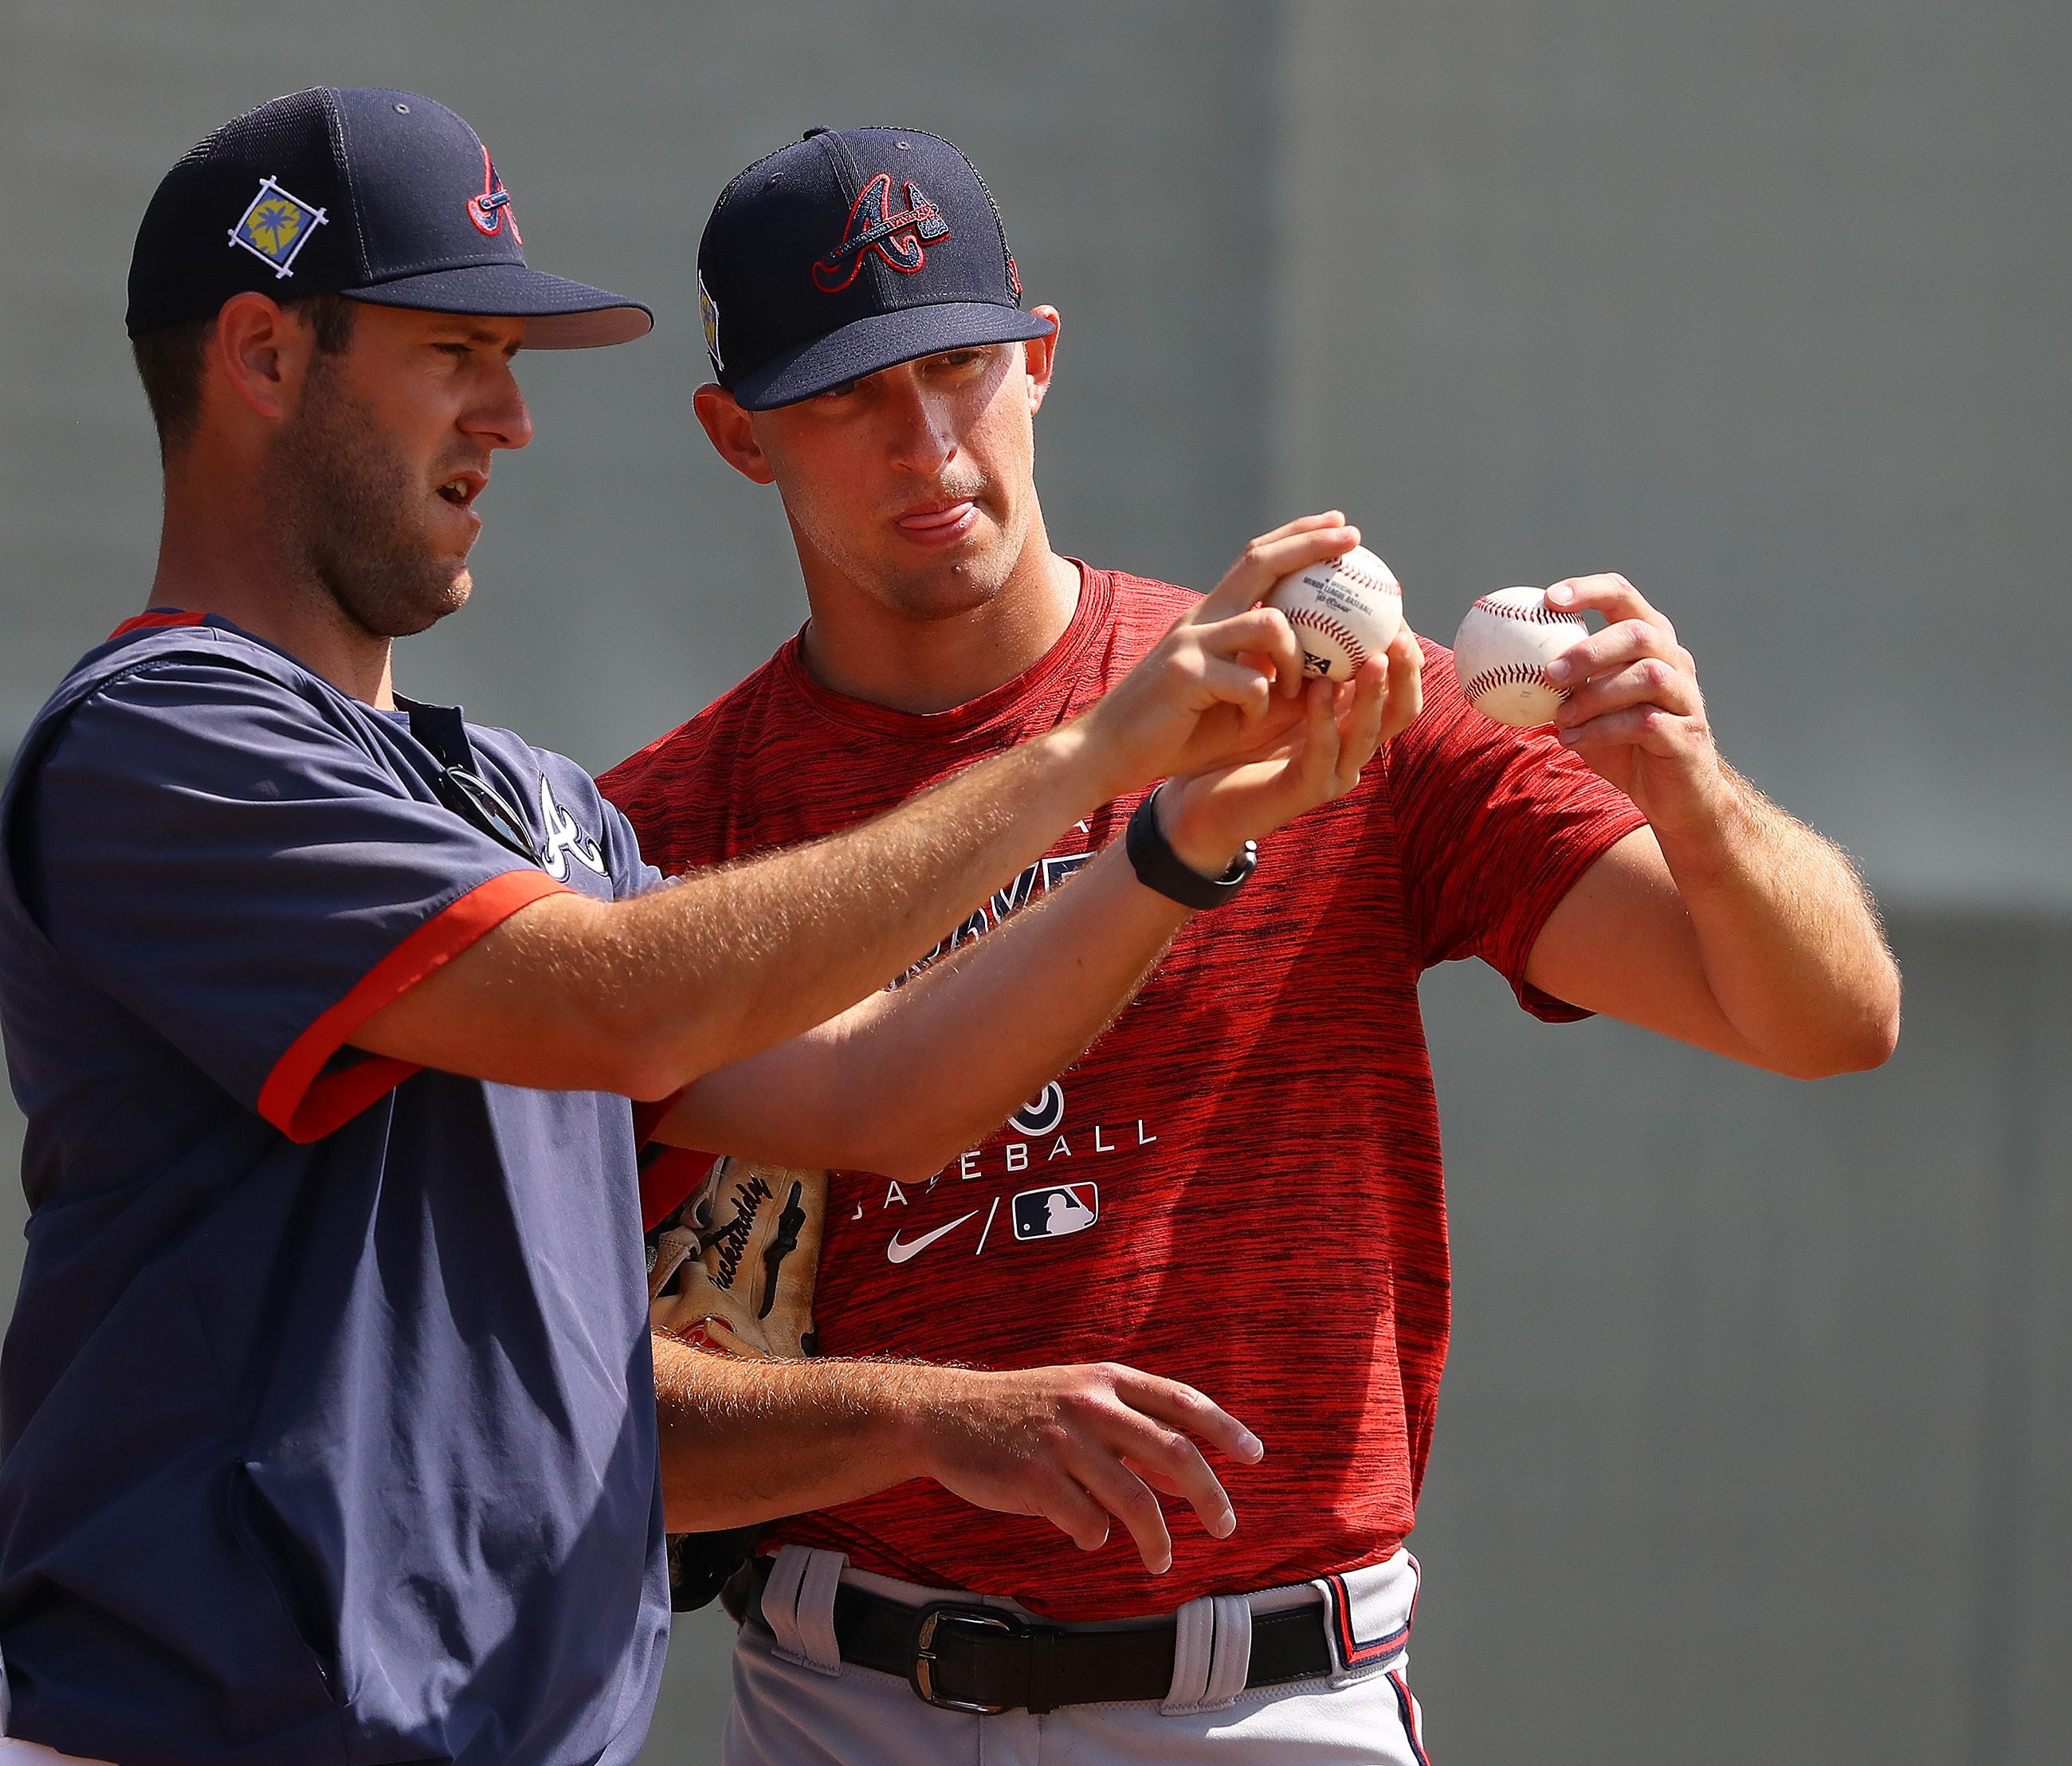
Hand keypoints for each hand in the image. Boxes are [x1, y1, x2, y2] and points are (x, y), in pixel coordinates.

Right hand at [912, 1361, 1264, 1575]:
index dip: (1225, 1428)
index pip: (1183, 1401)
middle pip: (1174, 1453)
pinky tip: (1090, 1536)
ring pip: (1136, 1501)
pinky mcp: (1033, 1479)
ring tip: (1162, 1562)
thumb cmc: (1022, 1410)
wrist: (944, 1414)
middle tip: (1226, 1526)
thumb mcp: (1079, 1400)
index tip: (1255, 1456)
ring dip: (1158, 1540)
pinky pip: (1087, 1524)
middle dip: (1211, 1496)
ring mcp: (1062, 1441)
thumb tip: (1190, 1477)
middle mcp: (1091, 1404)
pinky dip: (1097, 1538)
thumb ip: (1133, 1432)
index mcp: (1107, 1379)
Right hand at [1072, 514, 1362, 801]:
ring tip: (1296, 689)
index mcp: (1211, 618)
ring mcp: (1191, 643)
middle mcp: (1201, 619)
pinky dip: (1262, 705)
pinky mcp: (1186, 675)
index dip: (1299, 538)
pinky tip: (1249, 723)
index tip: (1339, 525)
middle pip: (1261, 563)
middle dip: (1311, 545)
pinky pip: (1251, 682)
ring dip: (1295, 657)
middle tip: (1352, 540)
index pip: (1257, 561)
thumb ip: (1272, 677)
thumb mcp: (1232, 698)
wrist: (1107, 753)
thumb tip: (1331, 672)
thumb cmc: (1175, 732)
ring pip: (1269, 624)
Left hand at [1159, 625, 1422, 871]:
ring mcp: (1333, 773)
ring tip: (1374, 659)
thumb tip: (1311, 591)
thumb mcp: (1277, 688)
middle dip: (1405, 674)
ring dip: (1372, 695)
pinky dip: (1324, 721)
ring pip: (1368, 733)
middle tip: (1400, 635)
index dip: (1405, 653)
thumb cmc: (1238, 737)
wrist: (1201, 794)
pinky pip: (1323, 754)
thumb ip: (1301, 655)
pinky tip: (1318, 690)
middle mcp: (1351, 749)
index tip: (1398, 611)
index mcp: (1350, 722)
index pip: (1395, 687)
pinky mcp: (1305, 792)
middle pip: (1399, 712)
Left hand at [1544, 575, 1729, 838]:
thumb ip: (1561, 686)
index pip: (1625, 598)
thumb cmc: (1624, 746)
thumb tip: (1501, 665)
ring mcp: (1687, 698)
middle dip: (1590, 650)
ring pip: (1647, 677)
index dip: (1589, 590)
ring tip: (1561, 718)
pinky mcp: (1688, 736)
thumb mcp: (1586, 711)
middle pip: (1641, 633)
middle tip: (1550, 674)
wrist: (1674, 797)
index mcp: (1650, 645)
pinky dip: (1603, 730)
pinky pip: (1646, 723)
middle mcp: (1676, 663)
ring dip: (1595, 696)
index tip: (1548, 600)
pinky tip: (1573, 741)